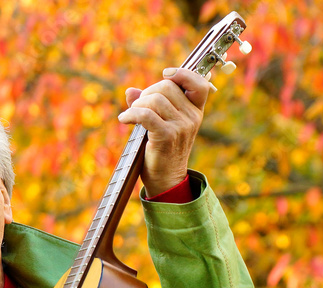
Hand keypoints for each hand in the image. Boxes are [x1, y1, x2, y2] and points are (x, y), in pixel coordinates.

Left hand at [117, 67, 210, 196]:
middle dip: (146, 93)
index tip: (166, 74)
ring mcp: (181, 126)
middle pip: (166, 87)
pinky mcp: (167, 136)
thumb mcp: (159, 124)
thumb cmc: (161, 150)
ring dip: (136, 105)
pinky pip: (145, 115)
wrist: (165, 178)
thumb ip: (148, 105)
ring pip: (154, 99)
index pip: (198, 84)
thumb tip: (130, 91)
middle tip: (137, 107)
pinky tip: (124, 119)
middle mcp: (192, 117)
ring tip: (130, 116)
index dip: (182, 74)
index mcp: (195, 111)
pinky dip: (130, 114)